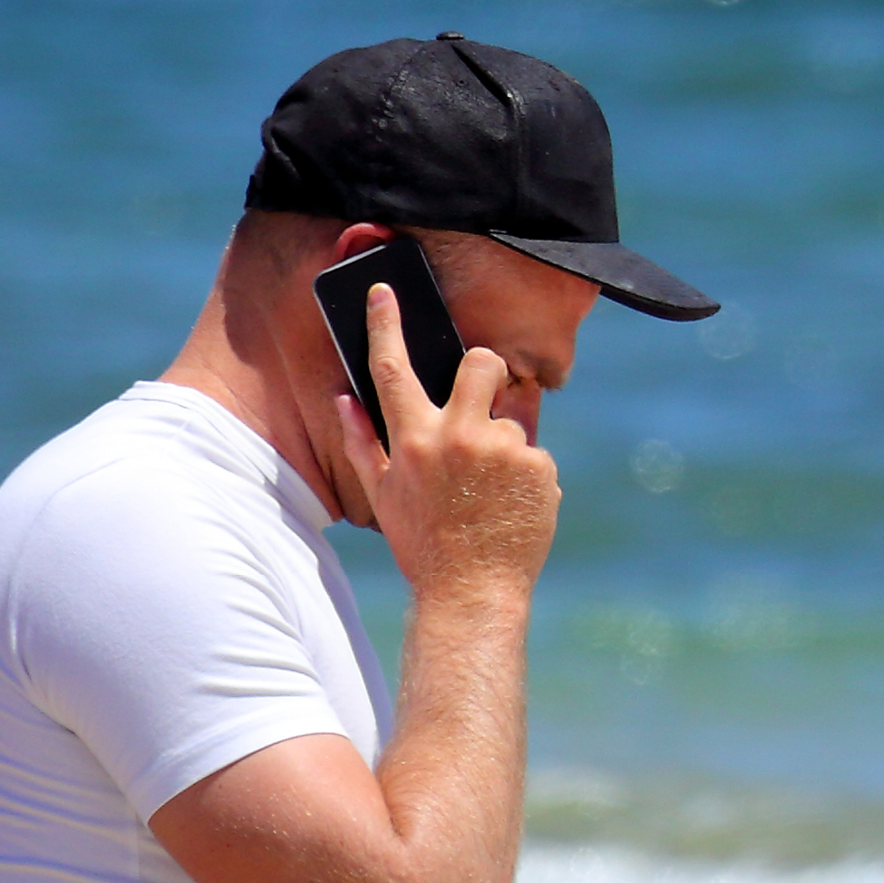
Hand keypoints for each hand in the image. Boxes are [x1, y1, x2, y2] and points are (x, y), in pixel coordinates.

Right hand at [352, 280, 560, 600]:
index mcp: (413, 439)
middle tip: (479, 395)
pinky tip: (510, 504)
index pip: (392, 367)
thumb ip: (362, 440)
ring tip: (488, 487)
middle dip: (483, 368)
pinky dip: (525, 471)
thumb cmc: (421, 543)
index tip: (384, 291)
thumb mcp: (382, 494)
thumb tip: (342, 396)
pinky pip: (535, 450)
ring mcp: (504, 449)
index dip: (385, 324)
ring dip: (503, 439)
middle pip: (481, 362)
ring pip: (512, 414)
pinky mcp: (541, 466)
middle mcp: (458, 435)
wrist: (472, 592)